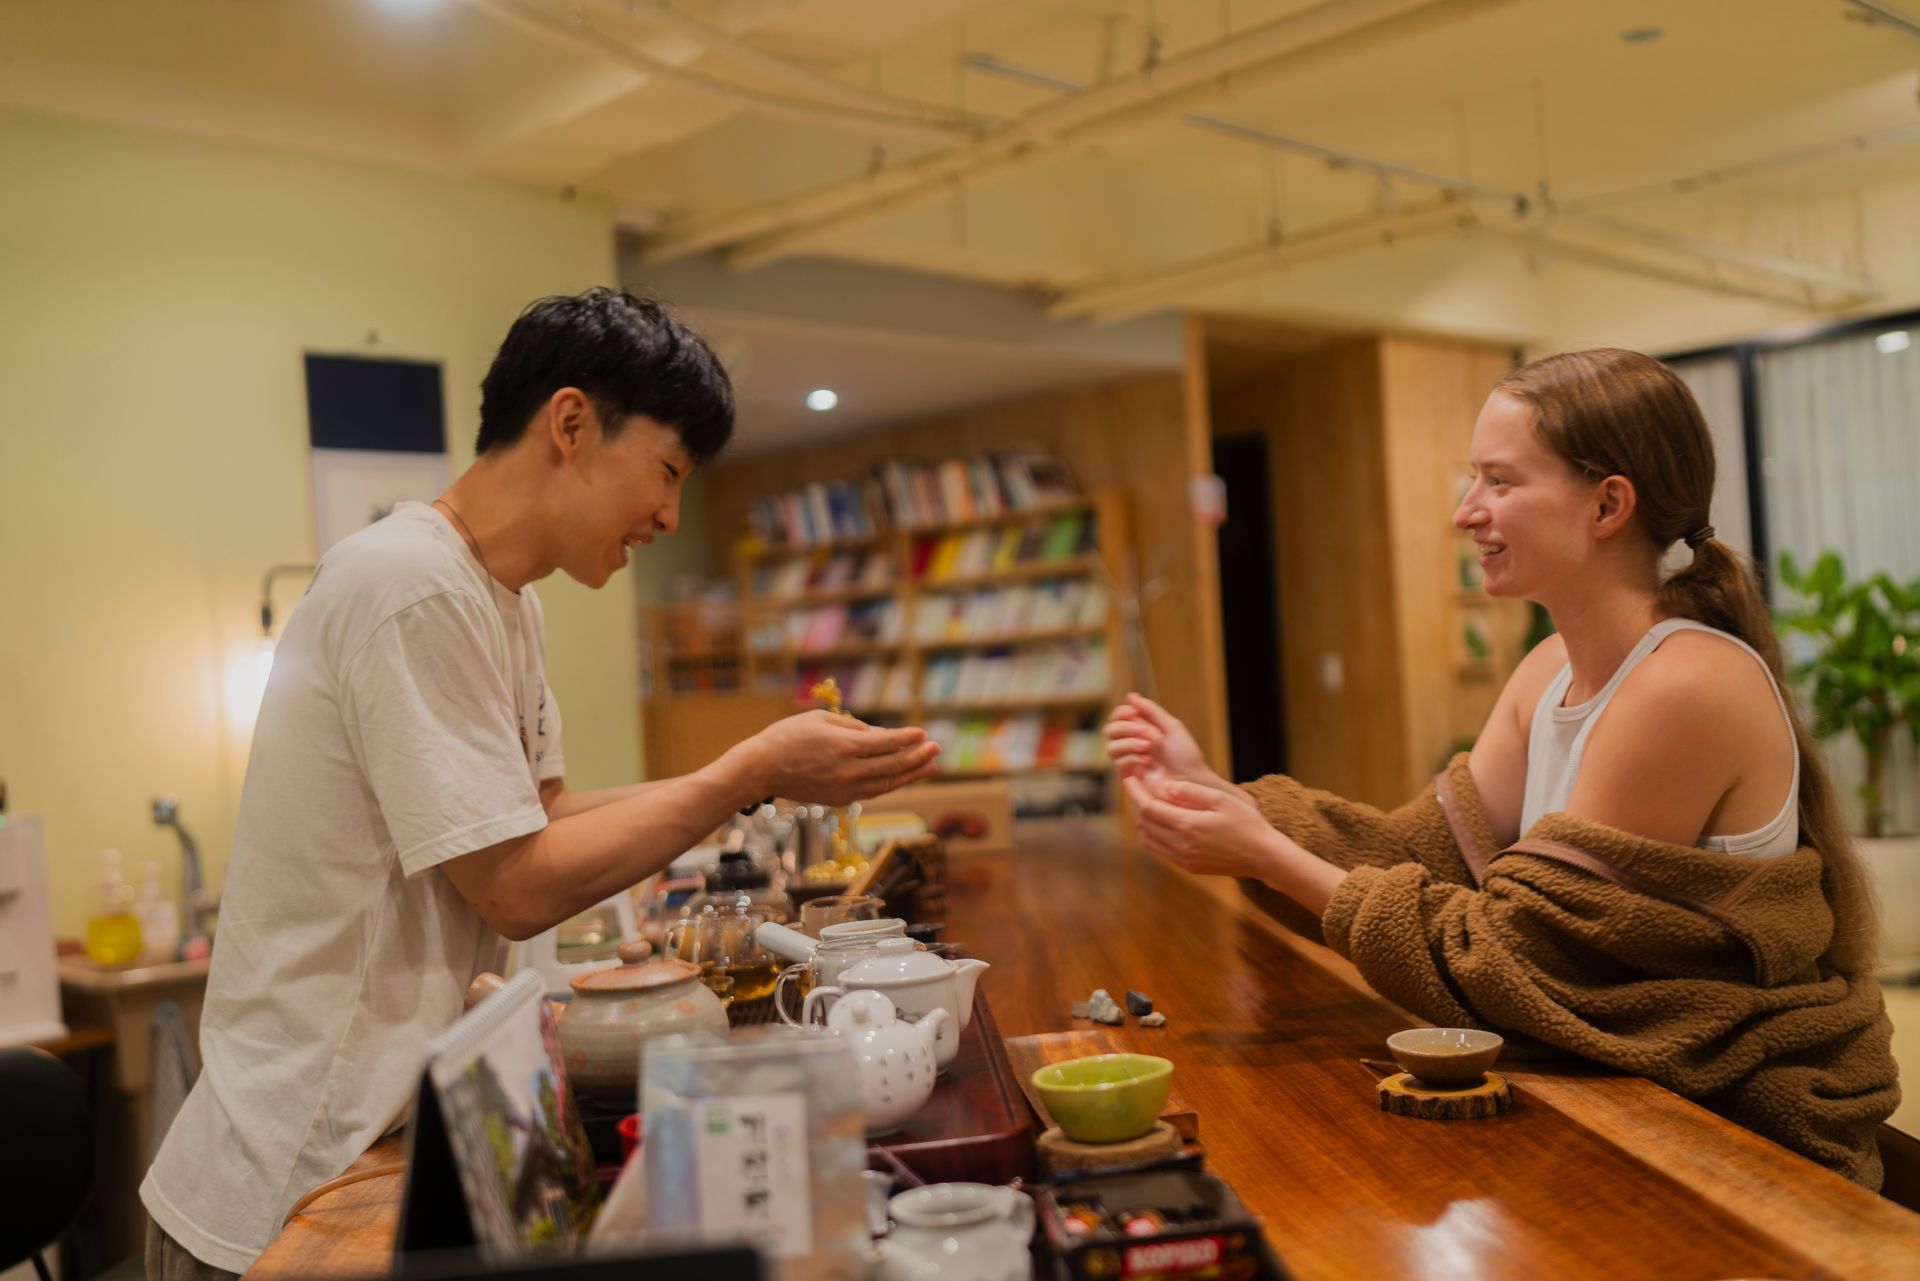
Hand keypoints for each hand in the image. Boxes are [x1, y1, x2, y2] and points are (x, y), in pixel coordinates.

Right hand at [734, 711, 940, 806]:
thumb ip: (854, 727)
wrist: (761, 769)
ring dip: (911, 775)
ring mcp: (845, 788)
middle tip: (936, 749)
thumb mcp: (821, 720)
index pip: (887, 743)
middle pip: (893, 766)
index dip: (908, 739)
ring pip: (887, 783)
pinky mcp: (840, 800)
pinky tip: (902, 777)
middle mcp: (848, 770)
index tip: (923, 733)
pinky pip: (873, 792)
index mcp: (844, 746)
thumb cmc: (788, 737)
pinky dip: (891, 784)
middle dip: (918, 757)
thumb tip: (881, 735)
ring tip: (930, 766)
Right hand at [1105, 694, 1240, 799]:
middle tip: (1146, 732)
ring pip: (1111, 747)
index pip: (1119, 717)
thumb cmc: (1187, 756)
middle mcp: (1134, 744)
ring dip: (1130, 743)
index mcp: (1143, 731)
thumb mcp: (1172, 727)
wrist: (1192, 782)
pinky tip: (1147, 762)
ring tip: (1149, 748)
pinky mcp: (1129, 777)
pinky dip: (1132, 758)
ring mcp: (1130, 761)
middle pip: (1110, 730)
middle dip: (1125, 728)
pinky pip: (1119, 762)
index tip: (1134, 712)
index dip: (1122, 713)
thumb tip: (1130, 696)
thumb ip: (1151, 710)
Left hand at [1123, 772, 1280, 881]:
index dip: (1135, 791)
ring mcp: (1183, 859)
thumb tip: (1166, 786)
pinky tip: (1156, 822)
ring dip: (1141, 820)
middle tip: (1135, 786)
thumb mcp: (1221, 799)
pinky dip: (1151, 835)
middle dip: (1135, 803)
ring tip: (1142, 801)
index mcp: (1187, 825)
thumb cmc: (1246, 823)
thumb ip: (1192, 792)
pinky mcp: (1188, 867)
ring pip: (1148, 839)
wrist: (1262, 856)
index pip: (1148, 807)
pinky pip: (1159, 850)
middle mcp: (1180, 845)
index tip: (1129, 777)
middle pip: (1144, 823)